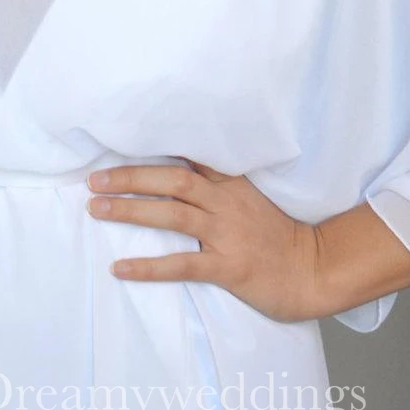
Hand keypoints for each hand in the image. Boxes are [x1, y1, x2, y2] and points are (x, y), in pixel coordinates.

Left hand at [87, 160, 326, 323]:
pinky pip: (182, 265)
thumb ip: (219, 185)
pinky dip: (148, 266)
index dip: (155, 147)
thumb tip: (177, 173)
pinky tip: (120, 268)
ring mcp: (227, 234)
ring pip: (172, 215)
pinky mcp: (228, 267)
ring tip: (97, 209)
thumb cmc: (278, 237)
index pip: (190, 156)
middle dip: (131, 177)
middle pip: (173, 179)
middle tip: (95, 180)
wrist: (314, 270)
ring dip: (131, 210)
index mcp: (232, 184)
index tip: (120, 140)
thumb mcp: (251, 199)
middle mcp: (227, 203)